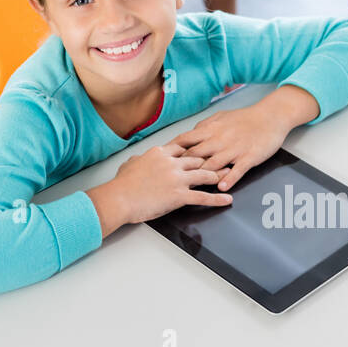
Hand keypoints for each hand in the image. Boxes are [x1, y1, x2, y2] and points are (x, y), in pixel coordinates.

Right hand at [105, 143, 230, 224]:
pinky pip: (203, 197)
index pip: (183, 147)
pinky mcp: (179, 195)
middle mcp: (171, 163)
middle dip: (211, 159)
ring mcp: (177, 178)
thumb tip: (138, 159)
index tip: (203, 148)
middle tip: (223, 158)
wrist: (120, 198)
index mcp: (160, 153)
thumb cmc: (122, 184)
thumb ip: (139, 159)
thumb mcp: (130, 163)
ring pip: (204, 174)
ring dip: (218, 175)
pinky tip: (227, 199)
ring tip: (227, 175)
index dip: (195, 148)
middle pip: (197, 159)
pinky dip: (217, 199)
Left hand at [169, 102, 294, 189]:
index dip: (171, 152)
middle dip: (181, 168)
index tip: (161, 161)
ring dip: (202, 176)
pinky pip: (237, 170)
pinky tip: (221, 188)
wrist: (270, 117)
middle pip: (195, 155)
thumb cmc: (244, 118)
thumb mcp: (220, 118)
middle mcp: (219, 140)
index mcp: (210, 130)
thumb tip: (189, 135)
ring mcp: (234, 149)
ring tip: (191, 188)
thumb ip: (204, 127)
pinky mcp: (249, 157)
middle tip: (169, 180)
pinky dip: (229, 179)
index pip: (185, 140)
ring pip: (214, 164)